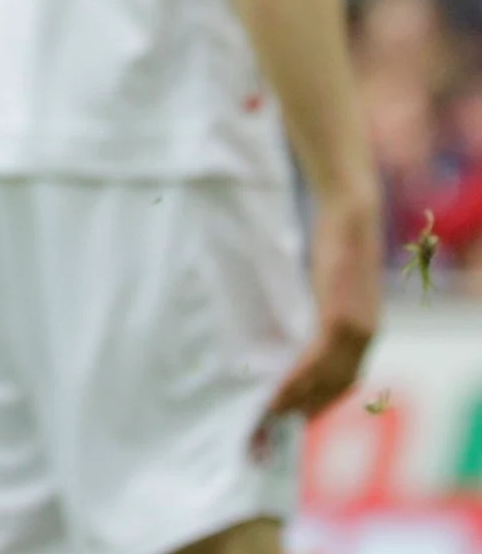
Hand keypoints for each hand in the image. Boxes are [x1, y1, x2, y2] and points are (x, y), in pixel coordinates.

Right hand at [263, 196, 380, 431]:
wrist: (351, 217)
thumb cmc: (337, 242)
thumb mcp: (332, 285)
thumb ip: (322, 310)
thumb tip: (294, 327)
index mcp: (366, 329)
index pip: (347, 378)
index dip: (323, 398)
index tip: (298, 413)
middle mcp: (366, 335)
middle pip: (338, 385)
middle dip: (309, 405)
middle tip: (278, 419)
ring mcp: (355, 330)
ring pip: (326, 378)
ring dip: (298, 398)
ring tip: (270, 410)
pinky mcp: (338, 319)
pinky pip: (315, 360)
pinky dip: (296, 378)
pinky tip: (277, 388)